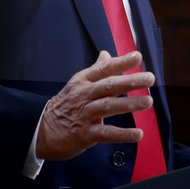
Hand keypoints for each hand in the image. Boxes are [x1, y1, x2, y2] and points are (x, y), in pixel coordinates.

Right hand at [36, 50, 154, 160]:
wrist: (40, 130)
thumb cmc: (64, 105)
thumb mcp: (78, 83)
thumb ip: (96, 70)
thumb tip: (107, 54)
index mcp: (83, 81)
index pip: (103, 69)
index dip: (120, 62)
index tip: (137, 57)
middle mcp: (84, 95)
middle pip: (108, 86)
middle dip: (130, 81)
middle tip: (149, 78)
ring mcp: (84, 114)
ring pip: (108, 106)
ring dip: (129, 104)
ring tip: (148, 102)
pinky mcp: (84, 134)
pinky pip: (105, 133)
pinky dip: (122, 134)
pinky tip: (137, 134)